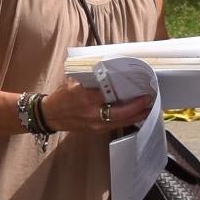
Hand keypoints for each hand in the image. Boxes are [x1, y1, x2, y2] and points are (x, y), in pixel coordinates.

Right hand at [39, 78, 155, 134]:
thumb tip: (108, 69)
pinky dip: (127, 120)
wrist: (50, 115)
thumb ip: (90, 77)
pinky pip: (115, 126)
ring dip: (136, 116)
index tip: (139, 88)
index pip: (110, 95)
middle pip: (120, 113)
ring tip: (148, 109)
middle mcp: (92, 113)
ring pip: (121, 122)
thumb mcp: (73, 82)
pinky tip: (135, 115)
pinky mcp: (96, 131)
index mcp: (85, 97)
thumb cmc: (61, 96)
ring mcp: (95, 124)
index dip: (127, 94)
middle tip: (149, 100)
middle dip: (137, 108)